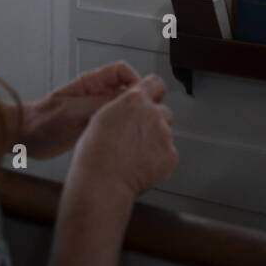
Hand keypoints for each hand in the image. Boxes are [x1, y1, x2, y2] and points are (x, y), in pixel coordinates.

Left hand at [23, 62, 140, 158]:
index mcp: (91, 82)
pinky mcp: (93, 125)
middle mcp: (96, 94)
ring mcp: (95, 110)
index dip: (135, 80)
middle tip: (143, 115)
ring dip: (129, 116)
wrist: (25, 138)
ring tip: (134, 130)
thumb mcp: (74, 112)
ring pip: (121, 108)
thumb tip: (126, 101)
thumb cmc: (42, 121)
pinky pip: (113, 123)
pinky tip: (123, 140)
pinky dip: (121, 129)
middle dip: (136, 100)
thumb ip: (99, 104)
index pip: (122, 71)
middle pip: (126, 90)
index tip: (142, 95)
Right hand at [69, 76, 178, 200]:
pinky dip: (159, 159)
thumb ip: (123, 106)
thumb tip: (129, 107)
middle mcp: (153, 113)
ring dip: (156, 140)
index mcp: (135, 100)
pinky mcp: (170, 155)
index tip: (153, 97)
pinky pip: (168, 153)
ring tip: (136, 154)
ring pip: (166, 133)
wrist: (102, 183)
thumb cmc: (95, 154)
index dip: (154, 91)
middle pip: (163, 111)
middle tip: (138, 136)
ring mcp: (164, 134)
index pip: (156, 83)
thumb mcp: (102, 116)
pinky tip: (143, 165)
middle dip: (155, 121)